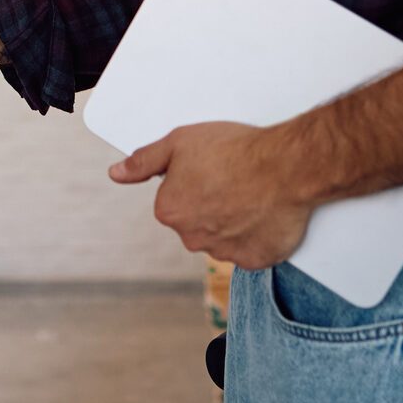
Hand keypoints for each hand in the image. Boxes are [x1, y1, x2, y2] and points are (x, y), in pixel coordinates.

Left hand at [109, 121, 315, 268]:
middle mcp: (192, 238)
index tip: (211, 169)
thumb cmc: (235, 150)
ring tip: (253, 194)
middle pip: (197, 221)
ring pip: (222, 236)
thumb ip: (144, 161)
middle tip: (233, 180)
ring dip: (234, 221)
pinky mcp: (256, 260)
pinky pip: (250, 250)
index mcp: (169, 211)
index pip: (173, 200)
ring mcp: (225, 252)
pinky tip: (264, 213)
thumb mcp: (179, 141)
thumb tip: (116, 173)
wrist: (287, 166)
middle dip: (211, 204)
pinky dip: (256, 236)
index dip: (193, 181)